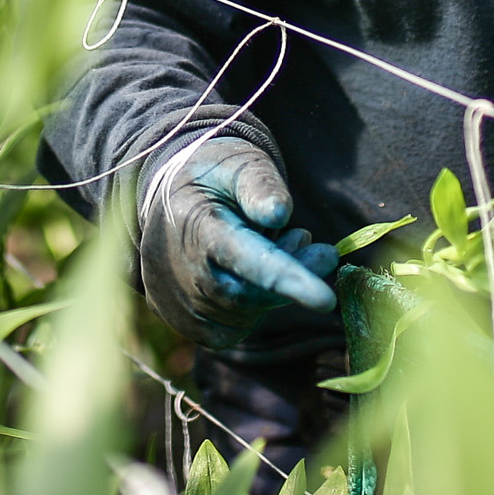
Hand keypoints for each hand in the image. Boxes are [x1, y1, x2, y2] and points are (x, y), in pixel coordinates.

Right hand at [136, 136, 341, 348]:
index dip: (287, 280)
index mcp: (195, 224)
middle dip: (291, 276)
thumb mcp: (239, 164)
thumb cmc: (213, 177)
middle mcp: (178, 269)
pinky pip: (229, 331)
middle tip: (305, 238)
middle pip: (249, 295)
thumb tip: (279, 214)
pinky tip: (248, 276)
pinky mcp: (179, 320)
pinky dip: (249, 309)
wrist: (166, 198)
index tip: (327, 300)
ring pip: (242, 315)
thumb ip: (260, 186)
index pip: (245, 259)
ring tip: (270, 245)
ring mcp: (174, 300)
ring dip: (269, 290)